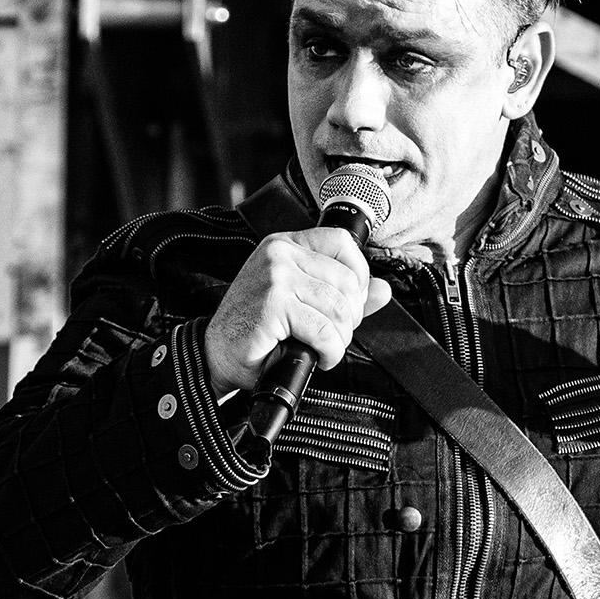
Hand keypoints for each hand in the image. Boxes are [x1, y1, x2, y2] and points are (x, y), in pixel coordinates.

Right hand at [203, 229, 392, 395]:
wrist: (215, 354)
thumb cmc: (254, 329)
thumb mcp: (300, 302)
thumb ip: (342, 293)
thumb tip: (384, 291)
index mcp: (286, 246)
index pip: (341, 242)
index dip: (359, 274)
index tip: (351, 303)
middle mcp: (280, 255)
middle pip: (347, 280)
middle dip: (350, 317)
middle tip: (333, 335)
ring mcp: (276, 277)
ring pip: (339, 308)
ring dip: (339, 338)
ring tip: (324, 349)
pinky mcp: (273, 305)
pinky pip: (323, 330)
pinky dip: (329, 351)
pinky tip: (317, 357)